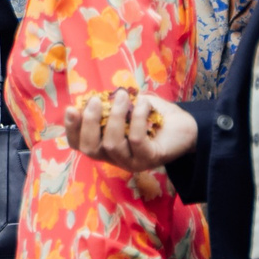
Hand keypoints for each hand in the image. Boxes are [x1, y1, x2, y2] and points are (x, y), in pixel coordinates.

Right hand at [60, 84, 193, 172]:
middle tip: (96, 101)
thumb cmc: (154, 116)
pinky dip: (138, 119)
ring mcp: (131, 162)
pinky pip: (136, 140)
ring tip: (124, 97)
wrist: (187, 127)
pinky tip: (144, 104)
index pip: (79, 144)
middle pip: (90, 148)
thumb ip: (112, 103)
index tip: (72, 108)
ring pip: (112, 145)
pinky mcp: (149, 160)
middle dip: (89, 123)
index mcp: (105, 145)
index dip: (71, 128)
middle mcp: (115, 158)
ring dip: (116, 116)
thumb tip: (97, 96)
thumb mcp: (130, 106)